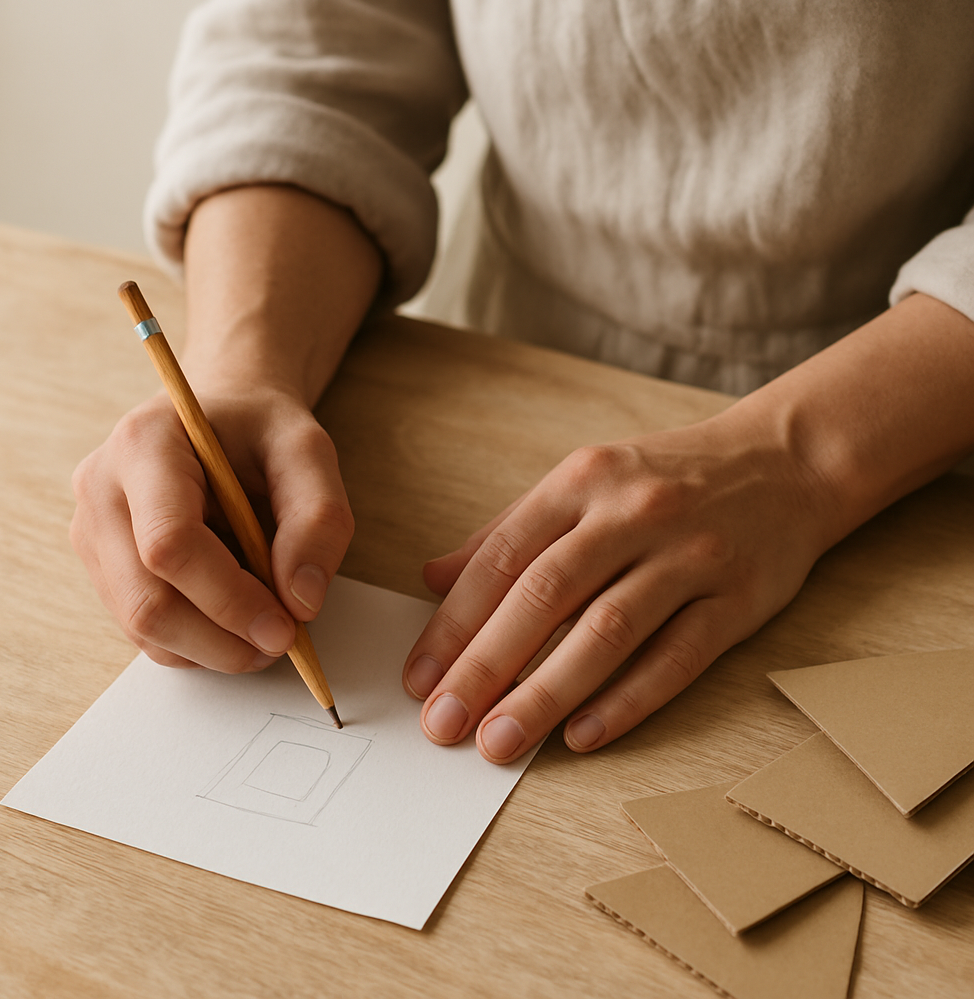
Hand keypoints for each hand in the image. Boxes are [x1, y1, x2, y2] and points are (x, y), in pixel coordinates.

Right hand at [70, 383, 352, 671]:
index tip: (286, 626)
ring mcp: (93, 532)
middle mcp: (102, 490)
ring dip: (213, 649)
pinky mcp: (103, 567)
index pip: (170, 543)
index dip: (229, 598)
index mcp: (145, 445)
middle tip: (285, 642)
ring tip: (267, 630)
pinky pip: (143, 631)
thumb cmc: (262, 429)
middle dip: (222, 640)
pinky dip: (197, 643)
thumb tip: (301, 601)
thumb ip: (318, 517)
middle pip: (146, 600)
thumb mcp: (308, 450)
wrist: (224, 417)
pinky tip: (236, 619)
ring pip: (141, 628)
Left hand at [401, 415, 837, 762]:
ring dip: (546, 692)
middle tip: (442, 724)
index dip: (454, 622)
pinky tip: (582, 736)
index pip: (502, 558)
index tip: (420, 677)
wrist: (786, 462)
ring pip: (608, 631)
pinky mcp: (738, 597)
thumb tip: (433, 579)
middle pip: (545, 595)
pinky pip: (678, 657)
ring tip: (498, 742)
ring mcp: (689, 555)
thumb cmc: (667, 478)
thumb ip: (508, 530)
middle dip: (485, 666)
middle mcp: (631, 513)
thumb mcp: (582, 482)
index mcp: (581, 482)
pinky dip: (628, 700)